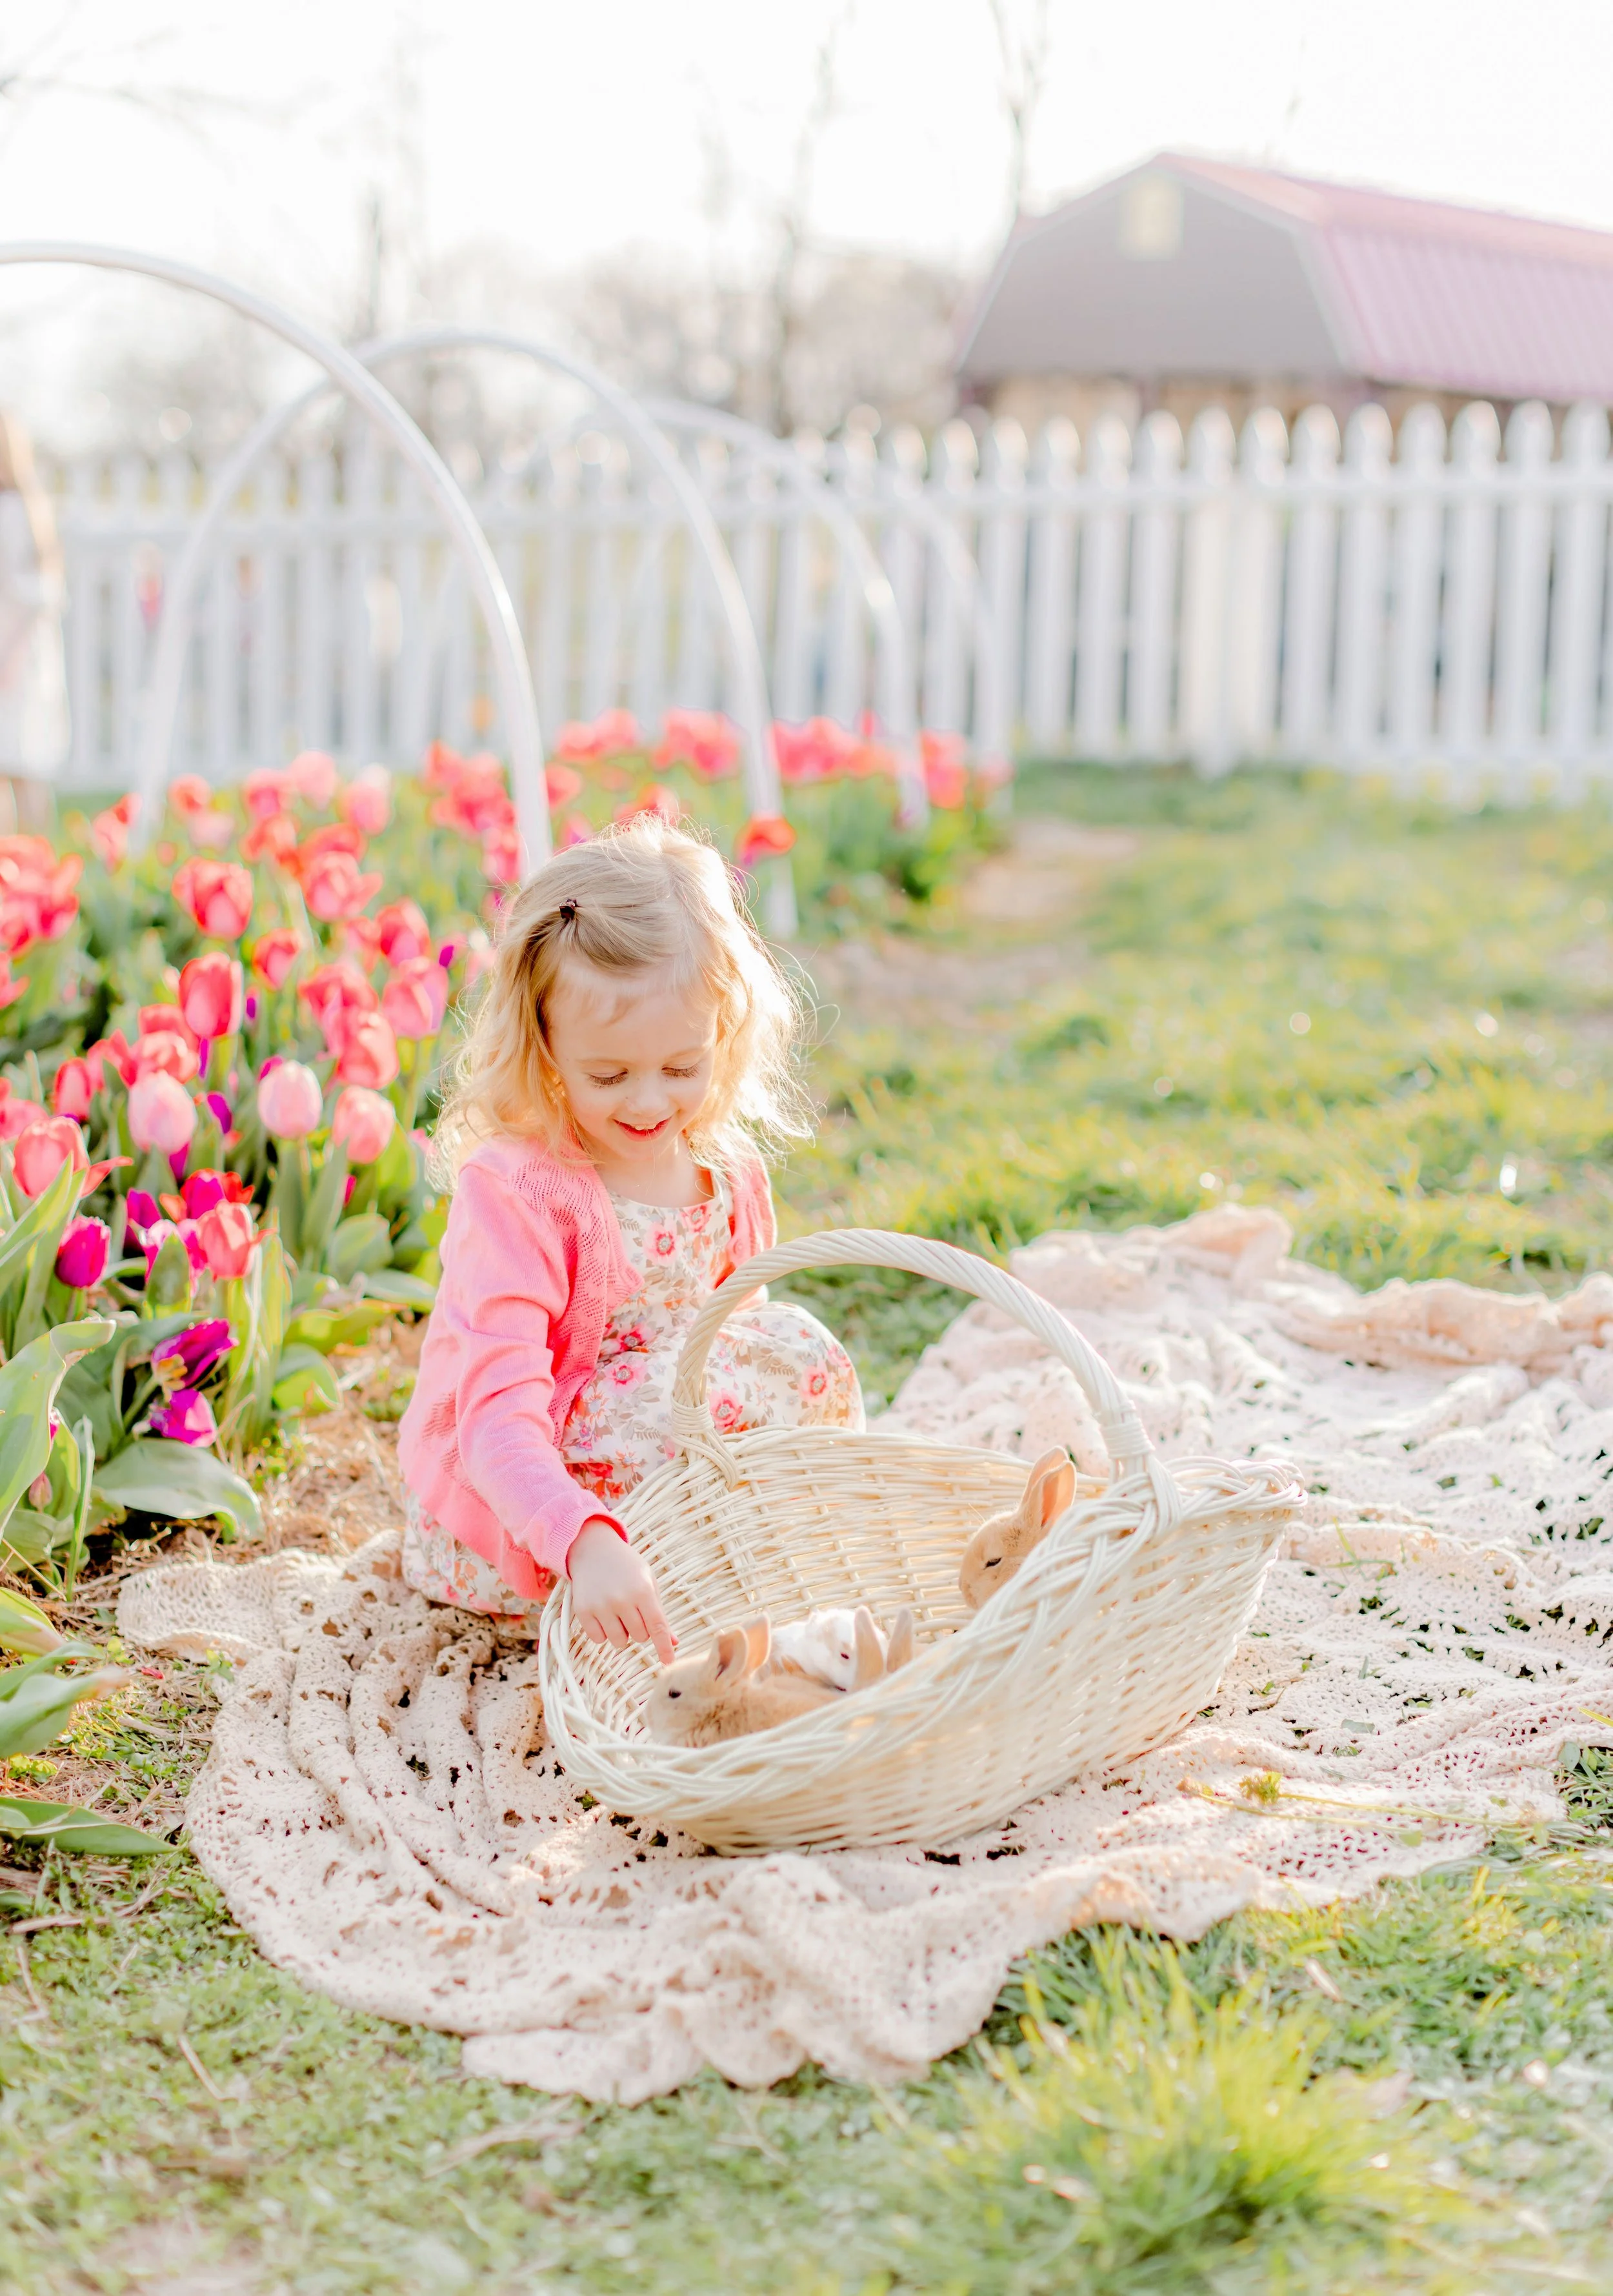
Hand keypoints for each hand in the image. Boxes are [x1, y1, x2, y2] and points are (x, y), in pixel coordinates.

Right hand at [566, 1518, 674, 1663]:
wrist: (594, 1550)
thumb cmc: (627, 1568)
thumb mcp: (648, 1583)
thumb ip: (660, 1614)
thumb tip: (674, 1642)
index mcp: (643, 1590)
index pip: (657, 1627)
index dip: (664, 1647)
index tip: (669, 1662)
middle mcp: (622, 1599)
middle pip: (639, 1636)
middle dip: (640, 1629)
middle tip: (633, 1610)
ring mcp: (601, 1605)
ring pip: (619, 1642)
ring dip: (622, 1633)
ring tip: (618, 1613)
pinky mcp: (583, 1611)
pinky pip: (598, 1639)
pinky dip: (603, 1633)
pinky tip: (603, 1614)